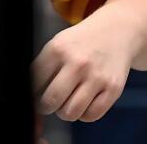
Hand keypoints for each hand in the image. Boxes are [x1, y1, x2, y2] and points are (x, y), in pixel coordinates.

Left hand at [31, 0, 146, 121]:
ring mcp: (96, 77)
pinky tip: (83, 103)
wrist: (117, 32)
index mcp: (58, 49)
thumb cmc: (82, 42)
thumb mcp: (59, 44)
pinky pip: (92, 115)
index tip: (35, 96)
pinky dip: (84, 115)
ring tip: (66, 103)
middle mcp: (77, 63)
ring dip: (65, 112)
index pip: (35, 82)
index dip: (32, 93)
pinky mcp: (113, 88)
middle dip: (46, 107)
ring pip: (71, 112)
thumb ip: (44, 66)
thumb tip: (30, 93)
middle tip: (48, 104)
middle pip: (51, 100)